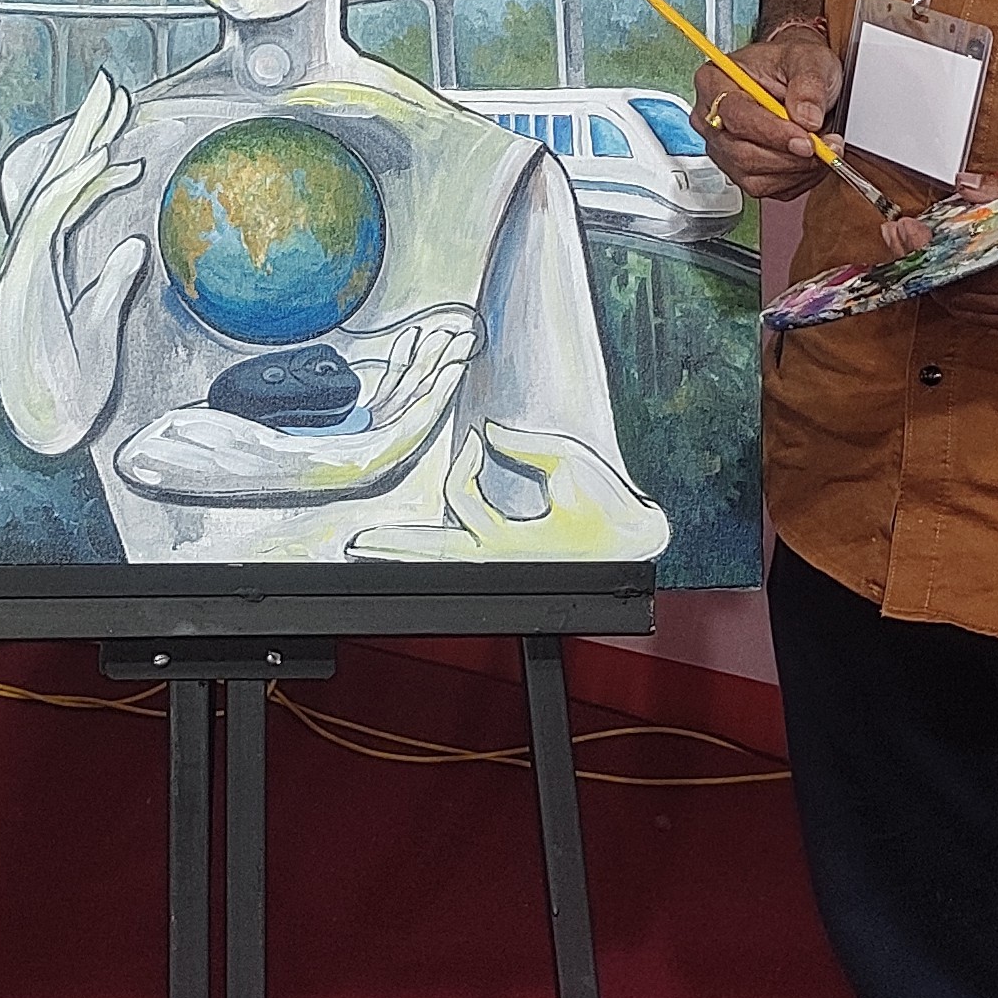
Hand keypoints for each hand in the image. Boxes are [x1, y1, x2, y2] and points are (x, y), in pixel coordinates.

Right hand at [0, 69, 148, 453]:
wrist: (45, 430)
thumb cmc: (69, 390)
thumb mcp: (102, 327)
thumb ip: (112, 285)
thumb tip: (134, 246)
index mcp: (46, 267)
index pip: (71, 200)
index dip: (96, 161)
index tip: (127, 130)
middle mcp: (31, 261)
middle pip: (58, 183)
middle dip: (84, 132)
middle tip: (111, 86)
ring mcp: (25, 270)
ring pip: (50, 192)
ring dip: (81, 147)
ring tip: (110, 109)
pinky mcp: (25, 284)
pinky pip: (47, 224)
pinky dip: (70, 189)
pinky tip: (97, 161)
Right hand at [116, 308, 481, 503]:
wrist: (165, 455)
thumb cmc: (178, 455)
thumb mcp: (187, 449)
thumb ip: (197, 452)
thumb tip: (166, 452)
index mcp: (317, 468)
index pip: (393, 441)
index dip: (427, 407)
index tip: (450, 368)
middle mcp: (335, 457)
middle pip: (404, 417)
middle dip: (435, 377)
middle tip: (460, 333)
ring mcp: (333, 437)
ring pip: (393, 403)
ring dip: (421, 368)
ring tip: (447, 329)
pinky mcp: (327, 420)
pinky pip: (375, 395)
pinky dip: (395, 368)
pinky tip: (409, 340)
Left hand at [372, 420, 669, 559]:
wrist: (639, 542)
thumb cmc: (610, 506)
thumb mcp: (569, 463)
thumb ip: (524, 445)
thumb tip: (487, 431)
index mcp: (508, 543)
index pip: (460, 496)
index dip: (467, 461)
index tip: (482, 442)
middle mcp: (500, 561)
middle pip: (432, 556)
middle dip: (394, 549)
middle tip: (358, 544)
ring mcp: (505, 566)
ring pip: (445, 561)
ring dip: (410, 552)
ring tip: (371, 548)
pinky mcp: (513, 562)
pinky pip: (464, 555)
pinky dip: (438, 549)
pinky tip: (418, 545)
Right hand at [692, 23, 843, 201]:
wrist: (797, 76)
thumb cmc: (793, 63)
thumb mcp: (809, 59)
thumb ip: (809, 84)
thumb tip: (806, 118)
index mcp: (715, 81)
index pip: (735, 116)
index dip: (772, 133)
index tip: (805, 139)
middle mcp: (712, 119)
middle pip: (742, 153)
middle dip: (789, 156)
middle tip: (823, 146)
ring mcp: (724, 148)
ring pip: (755, 177)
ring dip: (796, 169)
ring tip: (822, 148)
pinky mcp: (740, 171)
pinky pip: (767, 189)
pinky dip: (796, 179)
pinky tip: (809, 159)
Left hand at [917, 189, 997, 342]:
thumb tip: (969, 187)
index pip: (973, 273)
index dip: (931, 255)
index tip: (904, 233)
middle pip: (971, 302)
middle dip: (931, 274)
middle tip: (906, 244)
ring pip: (990, 318)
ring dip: (956, 292)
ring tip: (930, 264)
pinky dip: (988, 306)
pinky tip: (977, 288)